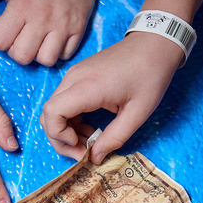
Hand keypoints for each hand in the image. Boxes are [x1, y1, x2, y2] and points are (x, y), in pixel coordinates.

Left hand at [0, 0, 101, 66]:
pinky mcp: (79, 27)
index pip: (0, 42)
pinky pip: (66, 55)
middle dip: (17, 49)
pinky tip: (53, 39)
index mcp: (20, 7)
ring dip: (38, 54)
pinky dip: (58, 51)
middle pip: (22, 56)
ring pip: (45, 60)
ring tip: (37, 41)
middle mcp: (42, 19)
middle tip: (20, 36)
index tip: (5, 25)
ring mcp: (63, 25)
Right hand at [39, 31, 183, 159]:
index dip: (59, 136)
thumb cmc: (150, 75)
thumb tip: (95, 158)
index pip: (51, 113)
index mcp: (88, 87)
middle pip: (48, 114)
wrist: (154, 44)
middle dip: (61, 139)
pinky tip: (90, 126)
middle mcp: (74, 78)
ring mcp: (74, 74)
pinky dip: (71, 118)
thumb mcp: (137, 113)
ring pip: (54, 108)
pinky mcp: (78, 74)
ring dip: (66, 130)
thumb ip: (114, 138)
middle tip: (84, 152)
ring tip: (91, 140)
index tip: (81, 146)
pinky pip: (63, 100)